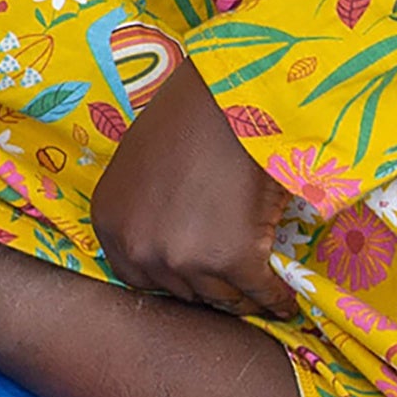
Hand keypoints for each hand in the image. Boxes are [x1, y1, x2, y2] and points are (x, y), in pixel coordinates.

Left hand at [83, 48, 303, 325]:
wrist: (231, 96)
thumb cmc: (188, 117)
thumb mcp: (139, 164)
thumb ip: (143, 207)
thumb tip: (168, 235)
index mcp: (109, 223)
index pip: (137, 278)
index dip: (169, 279)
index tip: (194, 280)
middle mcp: (138, 247)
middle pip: (180, 291)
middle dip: (206, 289)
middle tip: (232, 290)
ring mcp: (183, 257)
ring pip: (220, 298)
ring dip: (242, 299)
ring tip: (260, 297)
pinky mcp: (231, 258)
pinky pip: (260, 293)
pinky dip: (277, 300)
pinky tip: (287, 300)